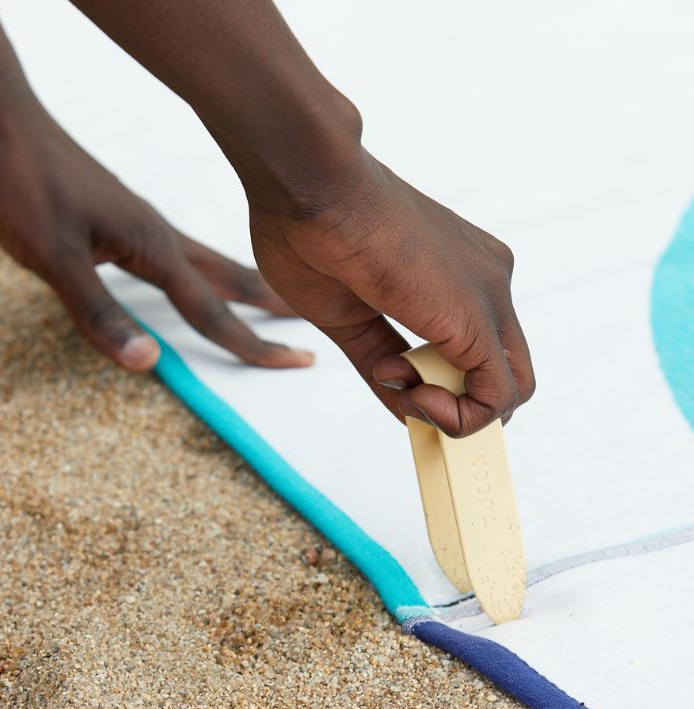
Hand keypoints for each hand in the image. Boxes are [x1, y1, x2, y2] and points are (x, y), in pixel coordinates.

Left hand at [0, 102, 313, 371]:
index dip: (254, 344)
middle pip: (229, 280)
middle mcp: (158, 235)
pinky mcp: (126, 218)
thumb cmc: (22, 185)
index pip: (213, 311)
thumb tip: (149, 363)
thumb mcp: (52, 257)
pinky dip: (209, 272)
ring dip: (245, 286)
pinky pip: (184, 253)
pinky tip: (197, 274)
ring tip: (273, 301)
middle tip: (310, 331)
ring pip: (210, 263)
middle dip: (271, 308)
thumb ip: (99, 313)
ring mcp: (144, 224)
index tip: (299, 362)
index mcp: (152, 248)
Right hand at [248, 151, 534, 435]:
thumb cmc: (308, 234)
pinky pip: (497, 396)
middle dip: (458, 407)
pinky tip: (416, 400)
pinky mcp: (476, 317)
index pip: (477, 351)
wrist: (307, 182)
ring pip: (507, 389)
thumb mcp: (349, 317)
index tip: (391, 378)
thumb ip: (383, 360)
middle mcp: (487, 281)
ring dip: (454, 414)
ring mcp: (490, 295)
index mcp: (458, 274)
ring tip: (399, 388)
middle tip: (403, 397)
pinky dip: (462, 419)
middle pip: (501, 373)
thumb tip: (406, 405)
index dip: (444, 387)